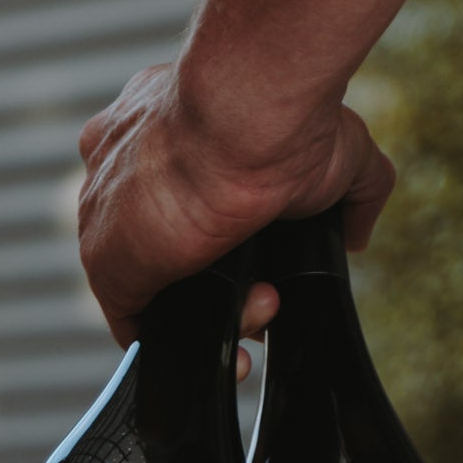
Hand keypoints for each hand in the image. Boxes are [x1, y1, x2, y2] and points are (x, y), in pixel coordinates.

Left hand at [76, 62, 397, 355]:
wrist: (248, 113)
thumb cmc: (286, 115)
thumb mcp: (343, 150)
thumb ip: (353, 193)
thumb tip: (355, 235)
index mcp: (161, 128)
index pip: (175, 200)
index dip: (224, 244)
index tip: (266, 269)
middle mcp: (122, 166)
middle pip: (167, 250)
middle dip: (226, 284)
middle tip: (272, 294)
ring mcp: (108, 212)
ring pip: (158, 286)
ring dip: (217, 312)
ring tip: (265, 308)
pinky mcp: (108, 258)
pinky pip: (138, 321)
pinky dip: (182, 343)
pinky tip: (233, 349)